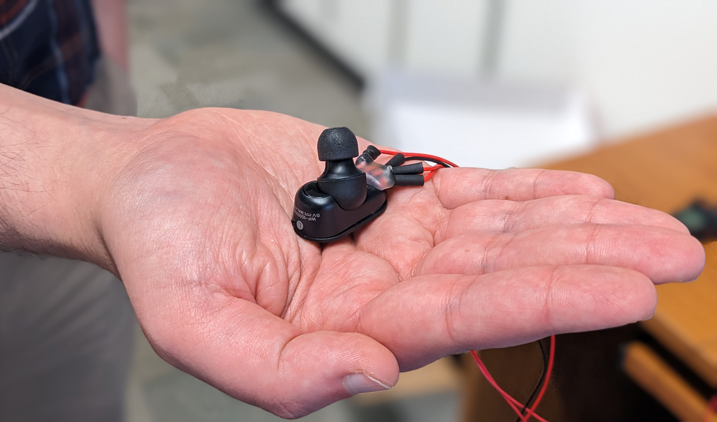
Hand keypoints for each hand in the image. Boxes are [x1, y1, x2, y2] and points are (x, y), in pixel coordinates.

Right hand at [98, 108, 704, 417]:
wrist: (149, 179)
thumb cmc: (157, 242)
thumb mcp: (187, 317)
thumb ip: (269, 367)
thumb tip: (363, 375)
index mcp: (341, 332)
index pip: (458, 320)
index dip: (540, 301)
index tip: (621, 289)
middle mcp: (379, 292)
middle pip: (499, 278)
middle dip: (585, 265)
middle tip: (672, 254)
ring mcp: (391, 243)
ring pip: (497, 235)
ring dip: (572, 226)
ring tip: (647, 222)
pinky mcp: (388, 198)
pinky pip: (470, 198)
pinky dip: (525, 195)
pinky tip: (579, 194)